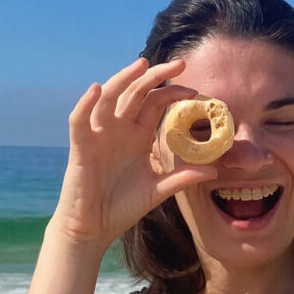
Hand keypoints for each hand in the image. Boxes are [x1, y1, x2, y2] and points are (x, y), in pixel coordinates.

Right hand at [51, 57, 214, 248]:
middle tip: (180, 64)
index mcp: (138, 136)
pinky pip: (80, 120)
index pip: (156, 103)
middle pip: (136, 92)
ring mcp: (99, 135)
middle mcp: (119, 129)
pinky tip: (96, 89)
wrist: (94, 228)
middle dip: (156, 76)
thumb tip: (214, 170)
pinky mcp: (80, 146)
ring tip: (142, 65)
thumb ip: (182, 178)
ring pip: (109, 97)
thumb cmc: (122, 208)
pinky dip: (86, 104)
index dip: (173, 94)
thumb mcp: (158, 191)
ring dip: (123, 79)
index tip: (195, 92)